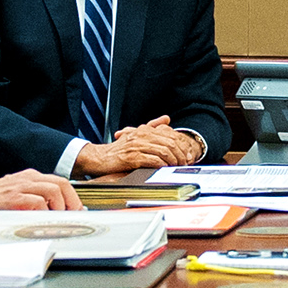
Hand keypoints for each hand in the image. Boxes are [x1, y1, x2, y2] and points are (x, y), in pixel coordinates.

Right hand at [0, 169, 81, 210]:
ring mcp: (21, 187)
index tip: (77, 211)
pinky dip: (44, 212)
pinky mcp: (13, 198)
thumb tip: (60, 212)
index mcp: (31, 177)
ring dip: (59, 207)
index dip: (73, 198)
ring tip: (56, 218)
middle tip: (71, 216)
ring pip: (53, 191)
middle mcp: (28, 179)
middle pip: (61, 184)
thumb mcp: (20, 195)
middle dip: (71, 201)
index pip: (61, 182)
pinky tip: (41, 219)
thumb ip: (38, 199)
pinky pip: (37, 202)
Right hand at [77, 115, 200, 174]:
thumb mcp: (136, 134)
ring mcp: (137, 146)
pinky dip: (161, 165)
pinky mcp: (132, 158)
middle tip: (185, 163)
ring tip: (176, 167)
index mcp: (144, 130)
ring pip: (163, 152)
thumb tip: (167, 118)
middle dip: (181, 155)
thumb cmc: (119, 149)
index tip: (187, 156)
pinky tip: (164, 168)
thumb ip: (152, 125)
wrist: (100, 158)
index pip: (171, 136)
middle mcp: (142, 136)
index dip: (182, 147)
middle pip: (170, 144)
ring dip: (173, 161)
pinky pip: (152, 160)